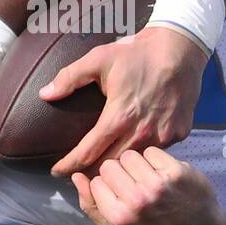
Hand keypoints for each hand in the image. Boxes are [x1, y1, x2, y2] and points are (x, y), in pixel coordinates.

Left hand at [42, 26, 207, 175]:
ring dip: (117, 169)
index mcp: (119, 116)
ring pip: (134, 163)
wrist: (180, 49)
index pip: (88, 153)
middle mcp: (141, 132)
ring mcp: (163, 135)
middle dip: (90, 173)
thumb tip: (44, 94)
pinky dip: (142, 155)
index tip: (57, 171)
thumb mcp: (99, 59)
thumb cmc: (137, 54)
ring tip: (101, 171)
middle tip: (76, 175)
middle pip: (110, 166)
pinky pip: (155, 152)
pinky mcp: (179, 134)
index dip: (69, 165)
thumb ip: (69, 78)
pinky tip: (133, 153)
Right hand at [71, 147, 225, 224]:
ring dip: (136, 164)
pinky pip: (152, 151)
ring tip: (147, 178)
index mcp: (119, 217)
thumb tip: (76, 176)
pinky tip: (162, 174)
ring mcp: (159, 185)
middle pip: (110, 165)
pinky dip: (155, 160)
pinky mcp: (177, 172)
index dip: (106, 184)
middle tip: (133, 185)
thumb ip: (91, 205)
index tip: (119, 194)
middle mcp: (138, 200)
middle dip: (119, 172)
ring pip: (130, 155)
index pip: (96, 180)